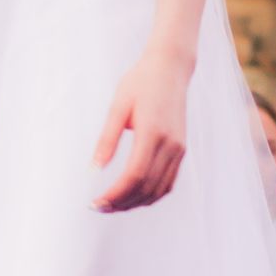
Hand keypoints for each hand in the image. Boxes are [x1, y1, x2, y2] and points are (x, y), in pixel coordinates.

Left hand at [92, 45, 189, 211]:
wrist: (170, 68)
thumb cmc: (139, 83)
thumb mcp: (117, 107)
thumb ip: (106, 139)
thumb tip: (93, 170)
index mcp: (153, 132)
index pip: (135, 175)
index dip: (115, 194)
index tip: (95, 202)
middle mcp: (171, 144)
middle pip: (147, 187)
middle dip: (122, 203)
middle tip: (98, 207)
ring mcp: (179, 148)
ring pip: (160, 189)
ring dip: (136, 203)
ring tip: (113, 205)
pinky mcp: (182, 149)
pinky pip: (169, 182)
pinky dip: (152, 195)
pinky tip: (134, 196)